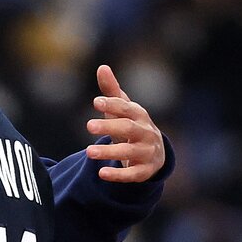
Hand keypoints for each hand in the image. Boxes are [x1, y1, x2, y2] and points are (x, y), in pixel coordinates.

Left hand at [85, 64, 165, 182]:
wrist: (153, 154)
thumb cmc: (131, 126)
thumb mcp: (123, 110)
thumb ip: (112, 91)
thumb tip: (102, 67)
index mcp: (139, 115)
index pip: (127, 108)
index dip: (113, 104)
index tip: (96, 102)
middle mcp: (146, 132)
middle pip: (128, 128)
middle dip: (109, 127)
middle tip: (88, 127)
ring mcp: (147, 152)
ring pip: (129, 151)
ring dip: (109, 152)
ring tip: (88, 152)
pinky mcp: (144, 171)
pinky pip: (132, 174)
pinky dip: (118, 174)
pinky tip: (101, 173)